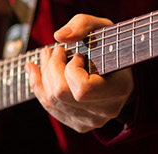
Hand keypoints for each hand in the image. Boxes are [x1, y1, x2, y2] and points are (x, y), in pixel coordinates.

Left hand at [24, 15, 133, 132]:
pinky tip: (36, 72)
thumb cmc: (112, 49)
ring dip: (42, 76)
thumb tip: (59, 36)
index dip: (72, 70)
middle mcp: (103, 111)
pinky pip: (49, 108)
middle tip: (52, 51)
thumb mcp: (103, 29)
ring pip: (51, 101)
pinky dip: (39, 87)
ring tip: (45, 57)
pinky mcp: (77, 124)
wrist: (121, 73)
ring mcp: (90, 121)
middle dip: (50, 68)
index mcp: (117, 90)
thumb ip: (83, 25)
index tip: (76, 55)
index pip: (82, 89)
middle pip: (60, 94)